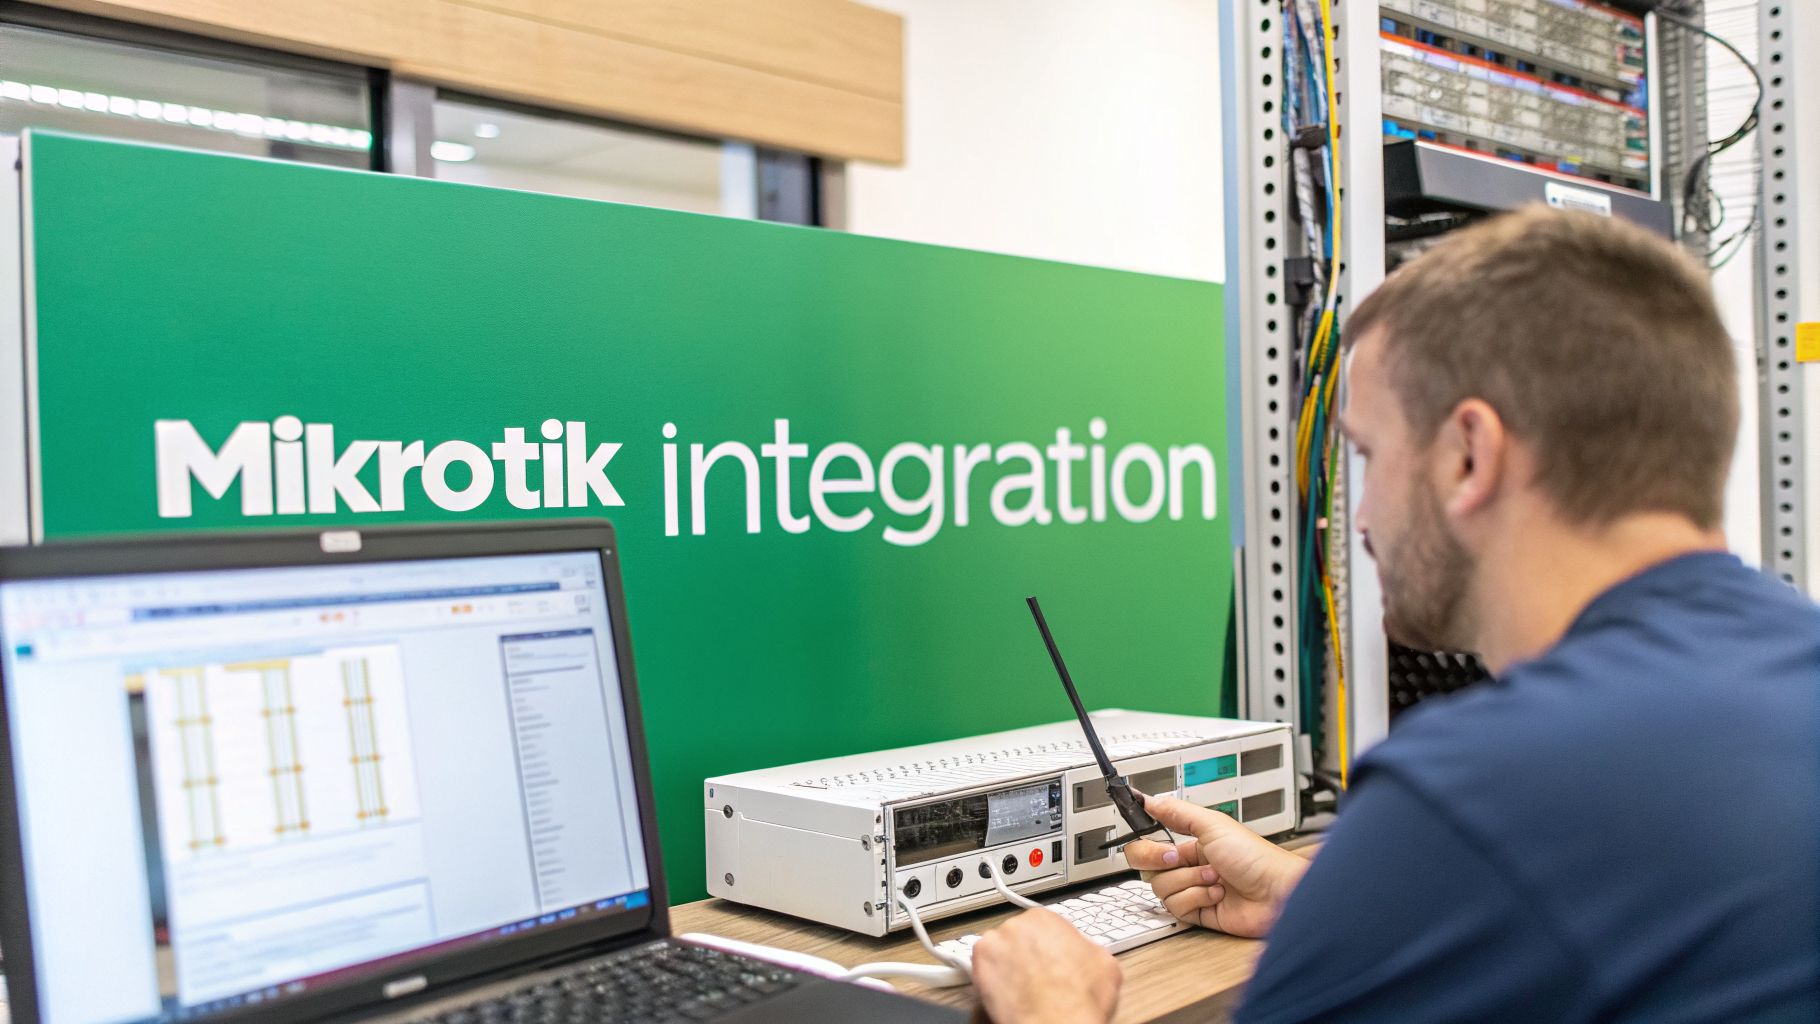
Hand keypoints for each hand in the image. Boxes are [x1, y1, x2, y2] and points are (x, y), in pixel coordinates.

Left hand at [970, 908, 1120, 1023]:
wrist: (1056, 1022)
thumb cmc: (1079, 998)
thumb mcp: (1104, 963)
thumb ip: (1087, 947)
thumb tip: (1084, 950)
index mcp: (1046, 918)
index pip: (1043, 926)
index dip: (1048, 946)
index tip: (1049, 959)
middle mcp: (1018, 923)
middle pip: (1019, 936)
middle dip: (1026, 953)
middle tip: (1036, 975)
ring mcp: (995, 940)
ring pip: (1000, 950)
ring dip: (1007, 964)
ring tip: (1020, 987)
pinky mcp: (979, 960)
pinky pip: (983, 965)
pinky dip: (991, 976)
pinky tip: (1005, 991)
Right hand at [1123, 794, 1307, 937]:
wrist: (1278, 893)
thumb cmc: (1255, 857)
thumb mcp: (1214, 825)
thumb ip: (1177, 811)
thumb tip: (1148, 798)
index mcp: (1192, 843)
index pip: (1151, 843)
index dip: (1148, 845)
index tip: (1153, 841)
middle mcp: (1190, 866)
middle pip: (1148, 867)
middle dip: (1162, 862)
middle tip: (1179, 858)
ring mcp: (1194, 889)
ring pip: (1162, 888)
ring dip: (1190, 880)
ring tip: (1214, 877)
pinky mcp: (1199, 912)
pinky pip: (1177, 907)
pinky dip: (1197, 898)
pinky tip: (1217, 894)